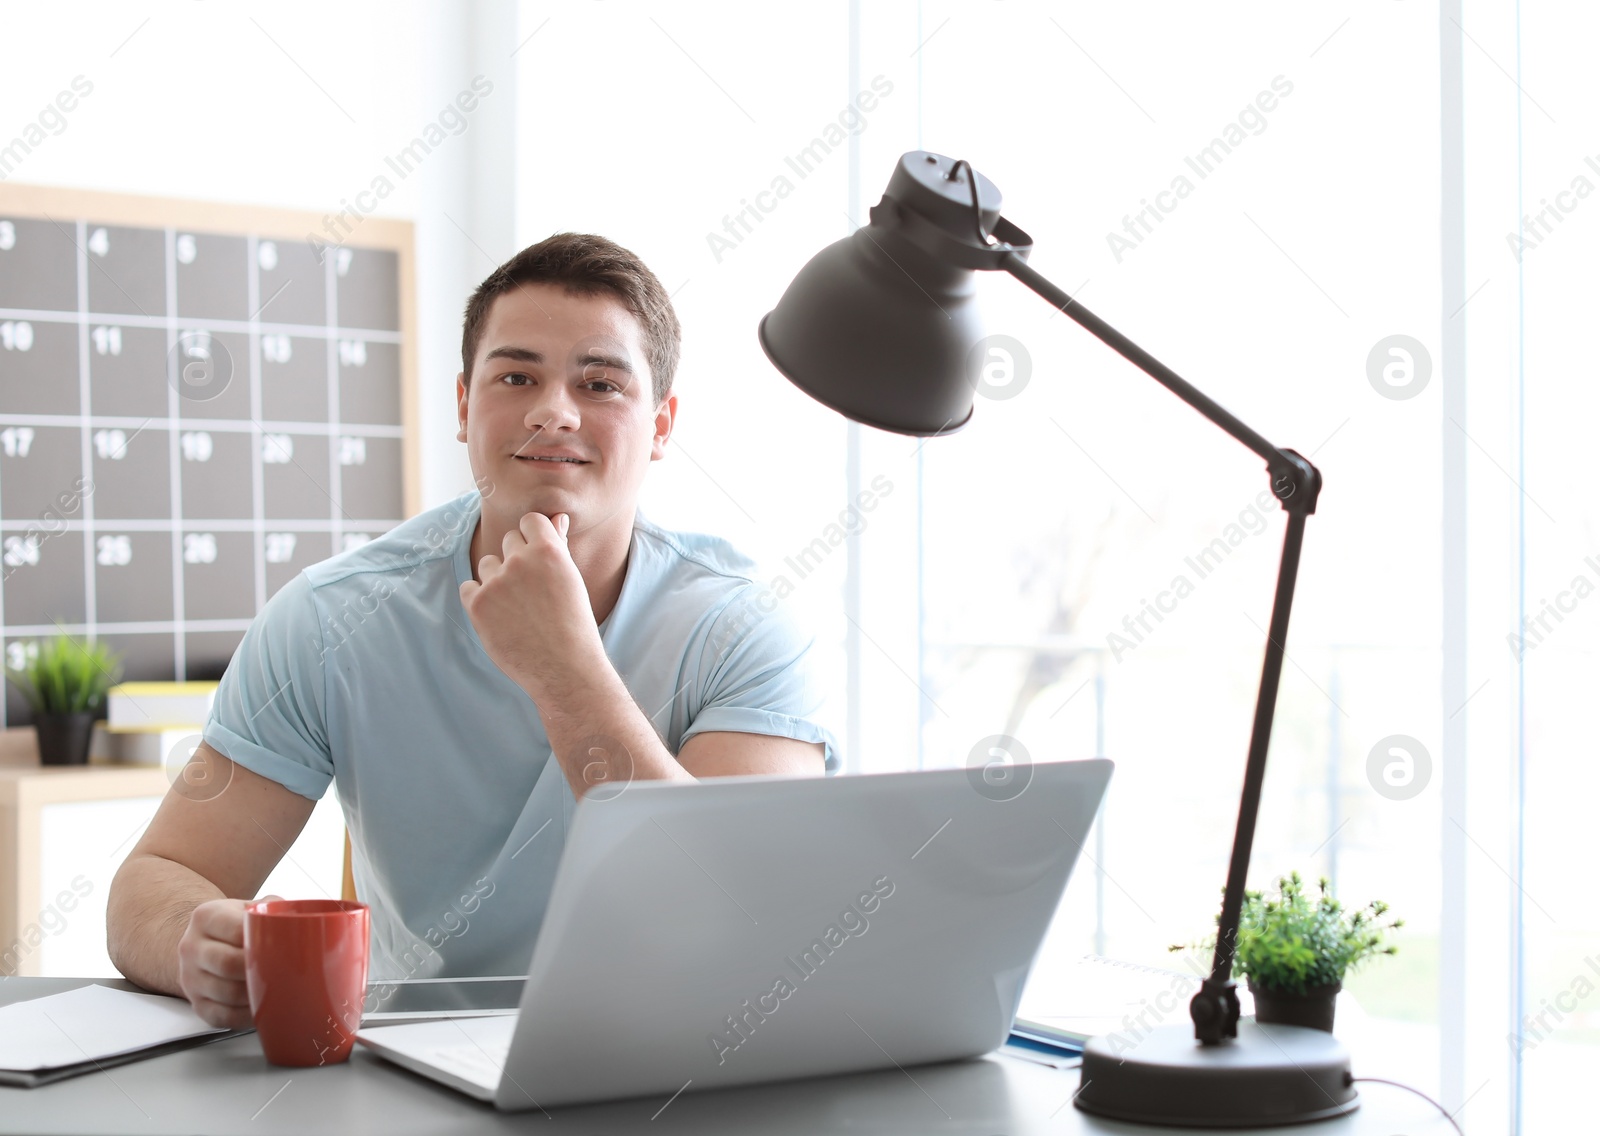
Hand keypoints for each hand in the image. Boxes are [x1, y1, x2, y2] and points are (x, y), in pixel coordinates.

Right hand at [176, 895, 279, 1028]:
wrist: (202, 941)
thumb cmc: (234, 925)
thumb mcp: (248, 907)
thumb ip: (272, 908)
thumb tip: (305, 920)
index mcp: (206, 917)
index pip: (236, 930)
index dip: (262, 941)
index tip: (284, 946)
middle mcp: (191, 947)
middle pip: (227, 964)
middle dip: (259, 970)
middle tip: (286, 971)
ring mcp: (189, 978)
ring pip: (225, 993)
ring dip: (255, 995)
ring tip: (279, 990)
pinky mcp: (196, 1003)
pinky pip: (221, 1016)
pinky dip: (245, 1016)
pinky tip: (262, 1008)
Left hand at [459, 512, 605, 697]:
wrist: (564, 666)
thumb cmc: (573, 623)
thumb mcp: (571, 580)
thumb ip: (558, 545)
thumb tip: (557, 517)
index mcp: (549, 551)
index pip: (529, 521)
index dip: (532, 539)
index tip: (537, 559)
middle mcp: (520, 561)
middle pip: (508, 541)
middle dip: (516, 560)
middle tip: (530, 591)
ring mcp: (496, 582)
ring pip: (487, 564)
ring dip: (497, 579)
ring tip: (517, 607)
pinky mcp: (477, 604)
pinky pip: (468, 587)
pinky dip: (479, 599)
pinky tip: (499, 616)